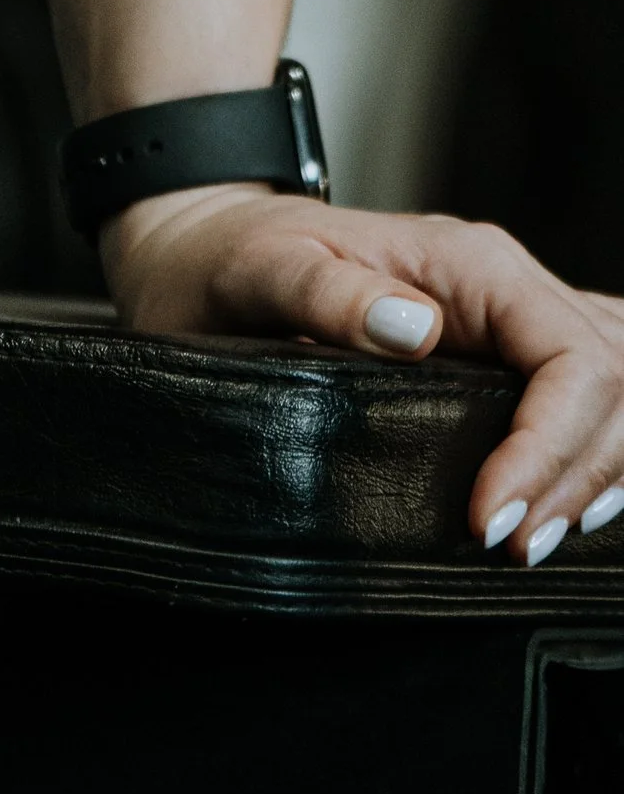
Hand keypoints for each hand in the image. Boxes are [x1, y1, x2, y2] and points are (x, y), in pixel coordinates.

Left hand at [105, 184, 623, 562]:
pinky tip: (578, 499)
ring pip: (617, 392)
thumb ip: (329, 292)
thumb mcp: (261, 267)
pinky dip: (599, 449)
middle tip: (515, 548)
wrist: (211, 245)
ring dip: (598, 470)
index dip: (550, 445)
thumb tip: (414, 328)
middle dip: (578, 473)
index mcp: (471, 263)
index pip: (569, 357)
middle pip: (612, 382)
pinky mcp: (507, 352)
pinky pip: (592, 392)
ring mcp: (513, 318)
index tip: (492, 519)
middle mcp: (508, 284)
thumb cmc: (235, 255)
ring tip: (543, 539)